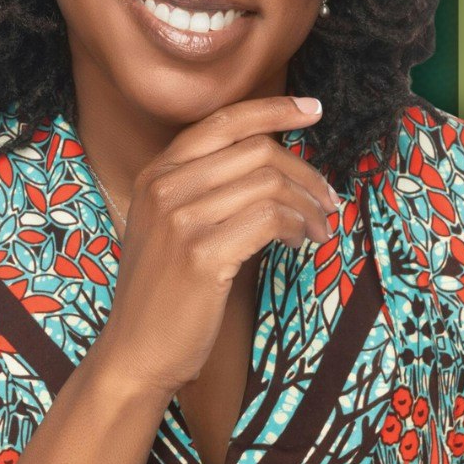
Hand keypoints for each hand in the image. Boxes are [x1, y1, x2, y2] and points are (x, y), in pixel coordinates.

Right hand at [88, 96, 337, 397]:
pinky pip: (269, 218)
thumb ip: (208, 187)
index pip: (224, 121)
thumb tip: (275, 162)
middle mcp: (163, 187)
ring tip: (318, 228)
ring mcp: (180, 219)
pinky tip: (299, 242)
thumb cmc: (166, 291)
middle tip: (327, 199)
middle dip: (305, 171)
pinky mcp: (201, 254)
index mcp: (156, 173)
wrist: (135, 353)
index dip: (275, 110)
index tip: (314, 110)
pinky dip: (296, 226)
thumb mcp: (171, 226)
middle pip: (257, 150)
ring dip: (307, 204)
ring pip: (269, 182)